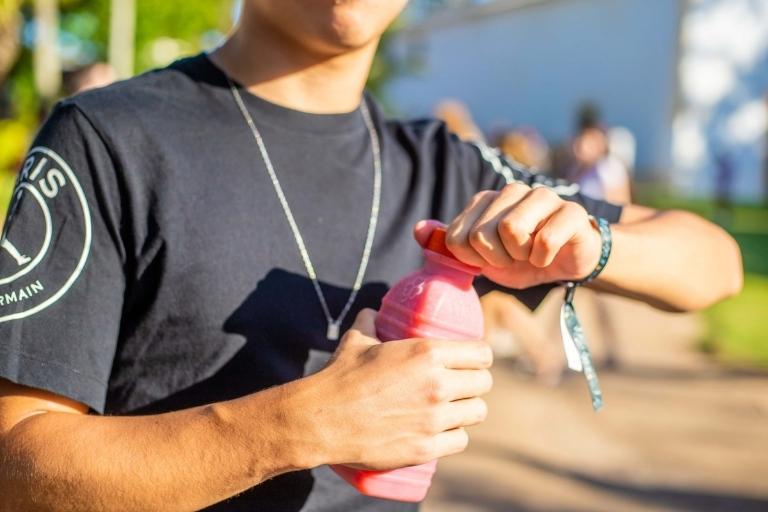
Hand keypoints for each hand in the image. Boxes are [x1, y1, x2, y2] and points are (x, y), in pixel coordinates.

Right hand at [302, 309, 492, 469]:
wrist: (321, 419)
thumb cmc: (340, 376)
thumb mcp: (358, 339)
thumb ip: (370, 321)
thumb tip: (372, 312)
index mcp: (428, 353)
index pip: (482, 354)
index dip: (479, 357)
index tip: (472, 361)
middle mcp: (438, 384)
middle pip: (484, 383)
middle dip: (475, 383)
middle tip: (461, 385)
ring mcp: (434, 418)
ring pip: (477, 412)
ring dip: (468, 409)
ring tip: (455, 408)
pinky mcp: (427, 448)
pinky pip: (461, 440)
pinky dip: (454, 435)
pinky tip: (445, 431)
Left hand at [414, 183, 601, 288]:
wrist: (567, 263)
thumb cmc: (521, 258)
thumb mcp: (481, 257)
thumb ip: (449, 243)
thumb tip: (418, 229)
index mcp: (486, 200)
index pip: (458, 236)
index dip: (473, 258)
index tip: (491, 259)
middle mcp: (512, 191)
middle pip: (481, 234)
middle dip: (497, 259)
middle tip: (513, 258)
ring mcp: (543, 197)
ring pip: (511, 229)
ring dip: (520, 257)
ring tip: (530, 254)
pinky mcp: (570, 211)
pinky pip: (544, 240)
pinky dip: (543, 259)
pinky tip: (549, 255)